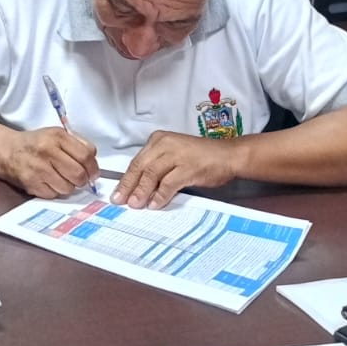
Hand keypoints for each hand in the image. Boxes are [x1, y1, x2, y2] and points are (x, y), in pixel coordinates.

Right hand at [0, 126, 98, 197]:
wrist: (7, 151)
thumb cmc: (35, 144)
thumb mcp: (57, 135)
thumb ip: (78, 144)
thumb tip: (93, 162)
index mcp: (57, 137)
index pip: (86, 155)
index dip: (93, 168)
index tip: (93, 173)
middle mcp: (47, 152)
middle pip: (78, 174)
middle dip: (82, 180)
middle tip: (79, 178)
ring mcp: (38, 169)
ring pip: (68, 188)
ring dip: (68, 186)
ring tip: (60, 178)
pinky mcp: (31, 183)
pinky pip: (54, 194)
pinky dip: (54, 191)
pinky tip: (48, 181)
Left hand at [111, 132, 240, 208]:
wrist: (229, 155)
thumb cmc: (202, 157)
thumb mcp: (173, 158)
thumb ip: (157, 170)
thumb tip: (139, 190)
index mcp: (158, 140)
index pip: (136, 162)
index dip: (125, 179)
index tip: (117, 193)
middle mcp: (164, 144)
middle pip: (140, 167)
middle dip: (128, 186)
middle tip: (120, 201)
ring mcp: (177, 154)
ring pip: (151, 174)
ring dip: (141, 192)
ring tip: (134, 205)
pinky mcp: (188, 167)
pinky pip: (169, 183)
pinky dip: (160, 195)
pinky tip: (155, 204)